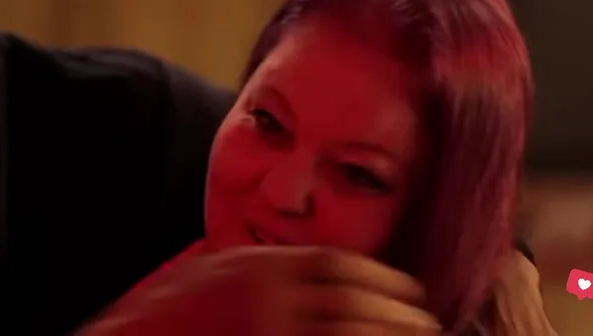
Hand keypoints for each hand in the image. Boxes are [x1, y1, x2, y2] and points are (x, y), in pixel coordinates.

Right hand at [80, 245, 441, 335]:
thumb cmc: (165, 314)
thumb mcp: (211, 271)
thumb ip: (258, 268)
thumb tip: (308, 270)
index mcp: (256, 267)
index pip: (336, 263)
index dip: (380, 277)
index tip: (406, 289)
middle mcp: (267, 298)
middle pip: (353, 300)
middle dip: (397, 313)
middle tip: (427, 323)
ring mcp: (269, 333)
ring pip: (350, 334)